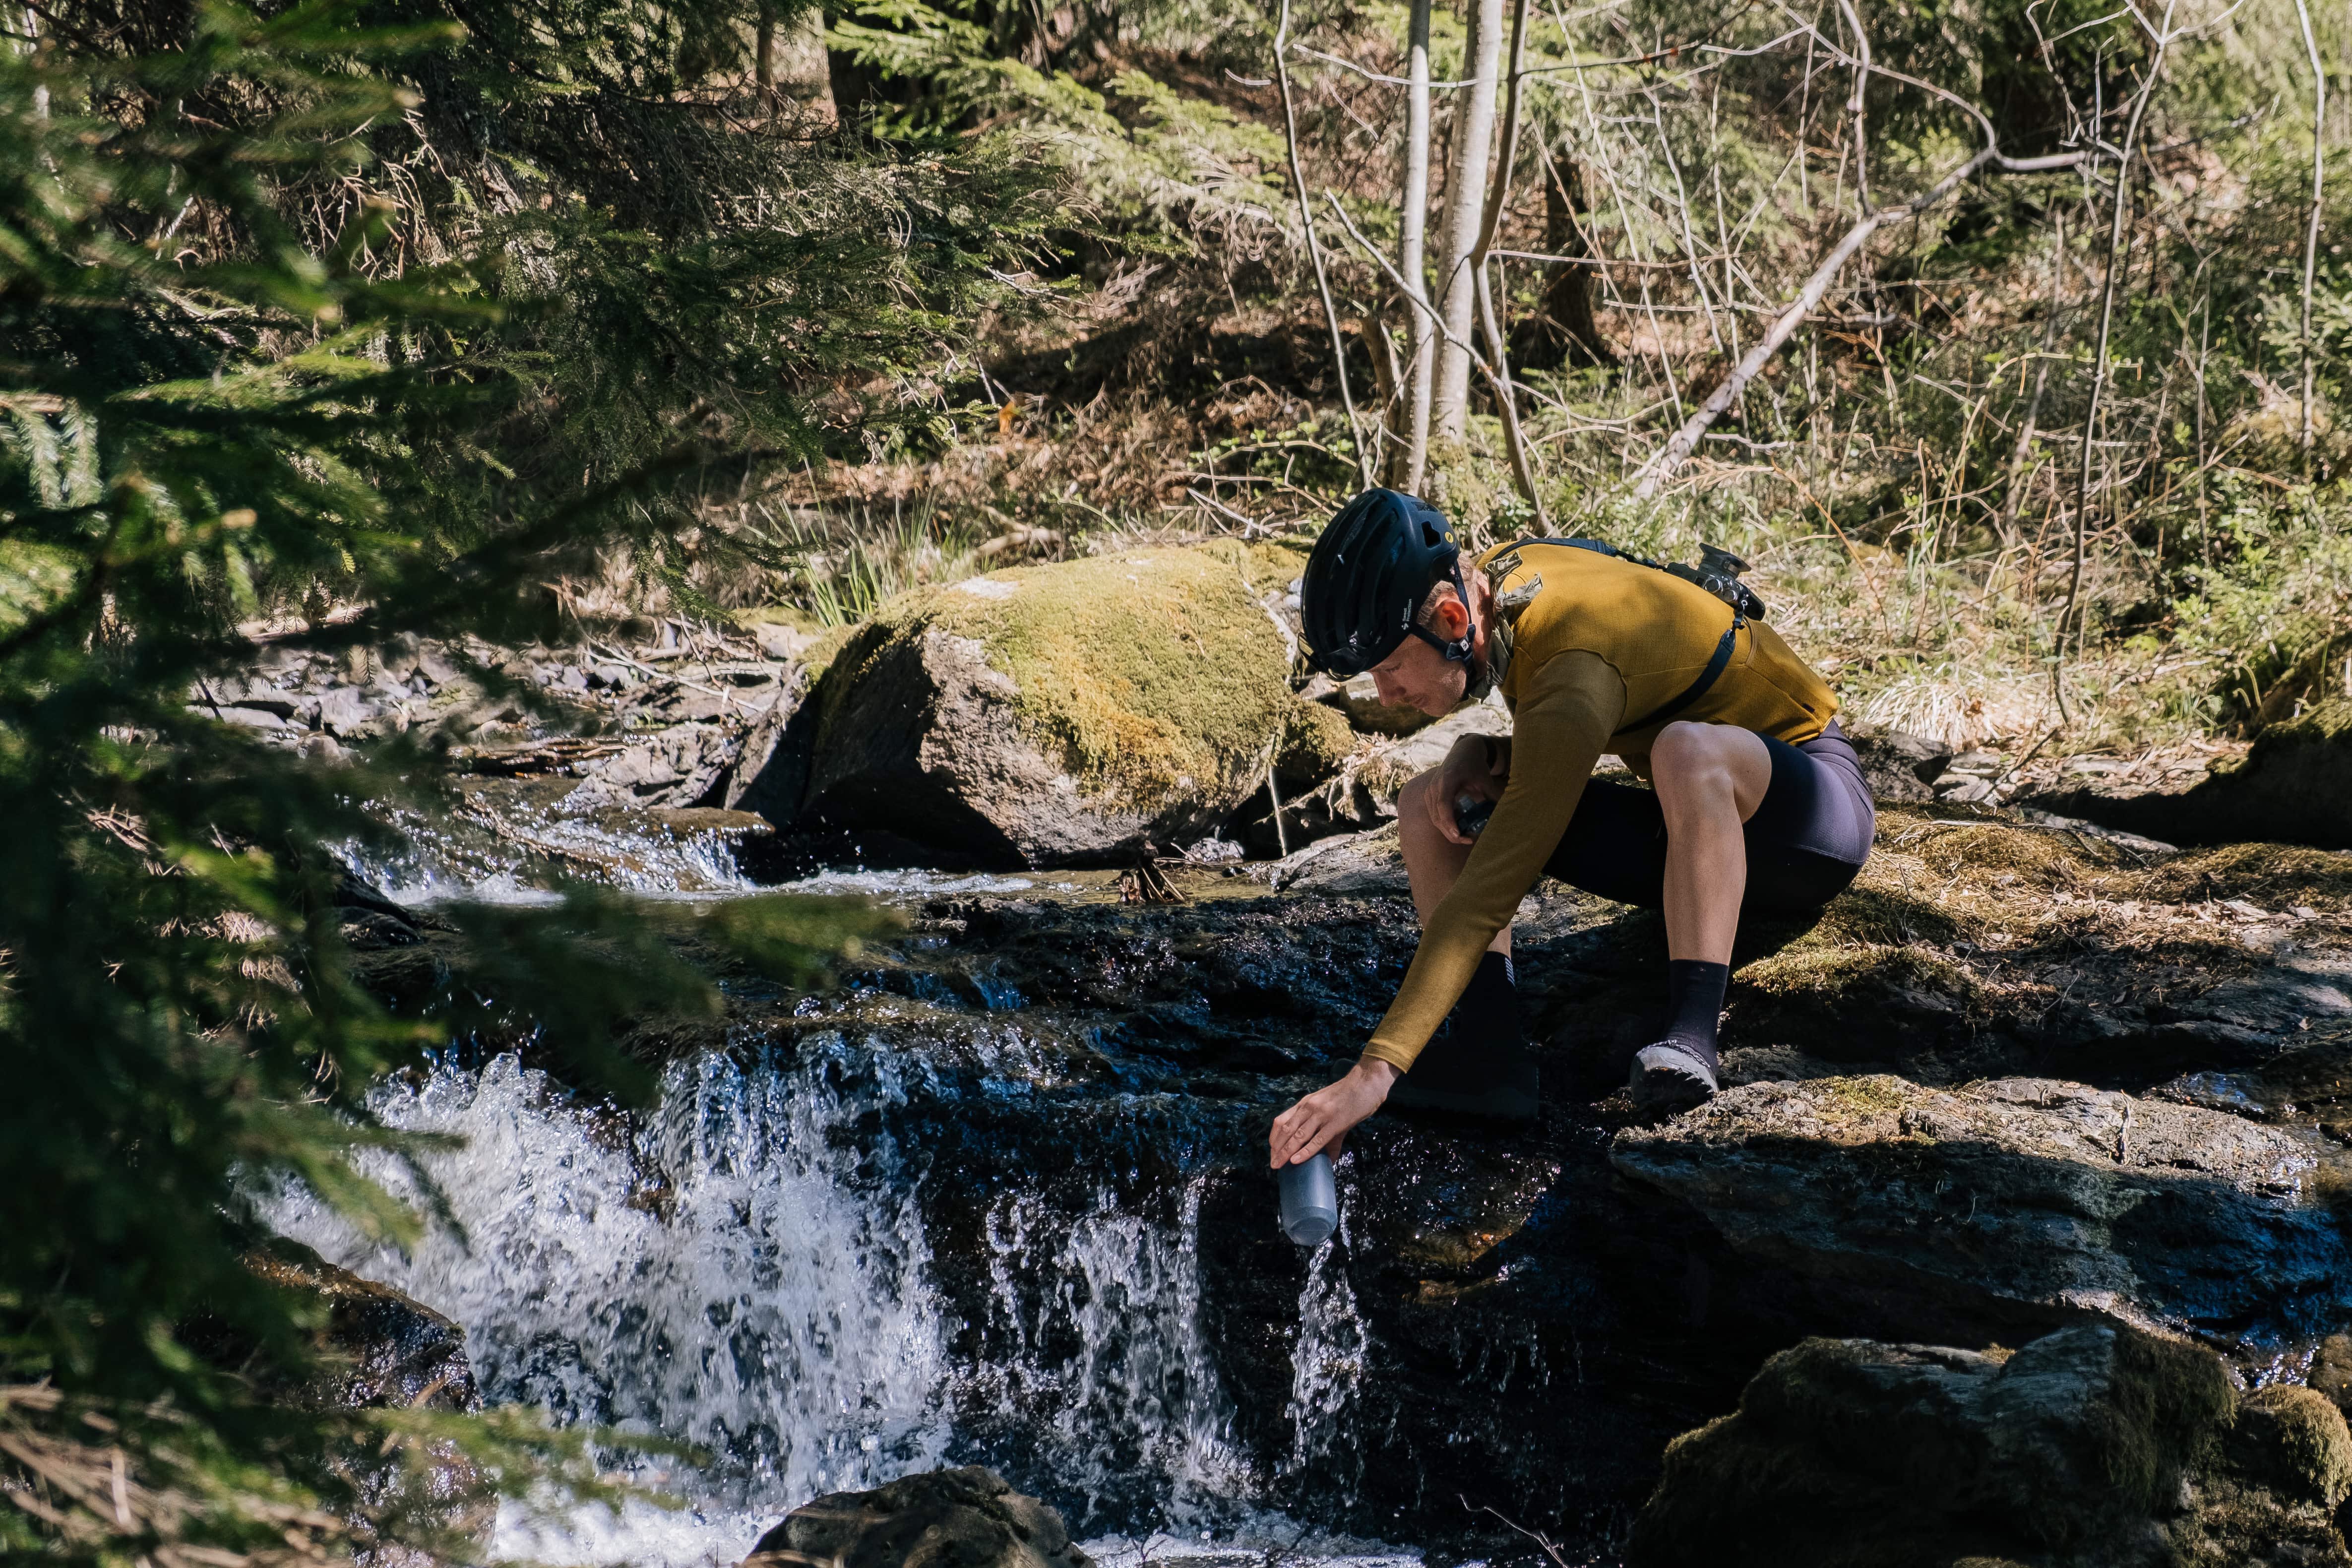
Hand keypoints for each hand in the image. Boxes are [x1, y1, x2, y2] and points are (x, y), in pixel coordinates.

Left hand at [1269, 1058, 1398, 1167]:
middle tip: (1273, 1164)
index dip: (1274, 1138)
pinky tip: (1296, 1160)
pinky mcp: (1335, 1123)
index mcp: (1305, 1103)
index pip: (1281, 1121)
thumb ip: (1324, 1131)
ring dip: (1285, 1152)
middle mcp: (1309, 1107)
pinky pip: (1317, 1141)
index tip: (1272, 1152)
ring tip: (1279, 1165)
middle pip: (1286, 1130)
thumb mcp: (1328, 1108)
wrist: (1366, 1083)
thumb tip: (1327, 1160)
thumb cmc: (1348, 1096)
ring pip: (1297, 1136)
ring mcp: (1321, 1114)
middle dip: (1277, 1149)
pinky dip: (1305, 1152)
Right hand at [1425, 733, 1509, 846]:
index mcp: (1448, 779)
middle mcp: (1435, 785)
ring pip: (1434, 818)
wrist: (1463, 751)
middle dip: (1451, 833)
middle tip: (1469, 841)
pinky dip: (1445, 824)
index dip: (1449, 821)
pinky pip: (1434, 815)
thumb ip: (1493, 796)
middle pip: (1437, 816)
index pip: (1443, 804)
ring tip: (1467, 837)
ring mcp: (1430, 791)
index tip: (1458, 835)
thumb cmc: (1476, 765)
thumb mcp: (1486, 780)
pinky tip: (1460, 828)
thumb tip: (1503, 816)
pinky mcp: (1429, 796)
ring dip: (1448, 831)